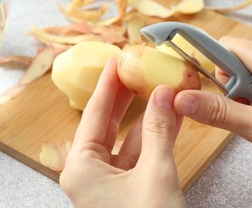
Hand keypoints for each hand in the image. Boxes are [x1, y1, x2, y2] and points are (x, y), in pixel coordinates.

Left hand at [60, 59, 186, 207]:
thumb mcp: (155, 173)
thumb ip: (158, 131)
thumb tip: (163, 94)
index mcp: (81, 168)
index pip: (95, 114)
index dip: (107, 85)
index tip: (115, 61)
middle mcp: (89, 173)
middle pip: (108, 124)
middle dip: (125, 97)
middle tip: (134, 71)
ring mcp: (108, 182)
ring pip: (129, 141)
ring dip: (149, 118)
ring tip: (161, 90)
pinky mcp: (127, 190)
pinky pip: (140, 156)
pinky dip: (156, 139)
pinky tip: (170, 118)